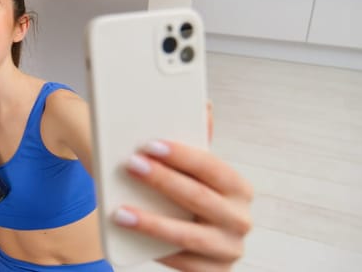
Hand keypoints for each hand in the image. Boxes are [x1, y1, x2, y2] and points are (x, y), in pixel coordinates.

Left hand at [114, 104, 253, 270]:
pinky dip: (156, 250)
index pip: (212, 167)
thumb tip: (203, 105)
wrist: (193, 243)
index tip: (149, 145)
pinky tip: (132, 238)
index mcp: (239, 188)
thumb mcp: (193, 172)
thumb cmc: (189, 197)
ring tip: (120, 211)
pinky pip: (183, 264)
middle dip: (162, 181)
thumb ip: (197, 142)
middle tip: (130, 165)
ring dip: (152, 222)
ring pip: (188, 236)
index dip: (181, 155)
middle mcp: (240, 219)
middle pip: (198, 197)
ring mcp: (229, 249)